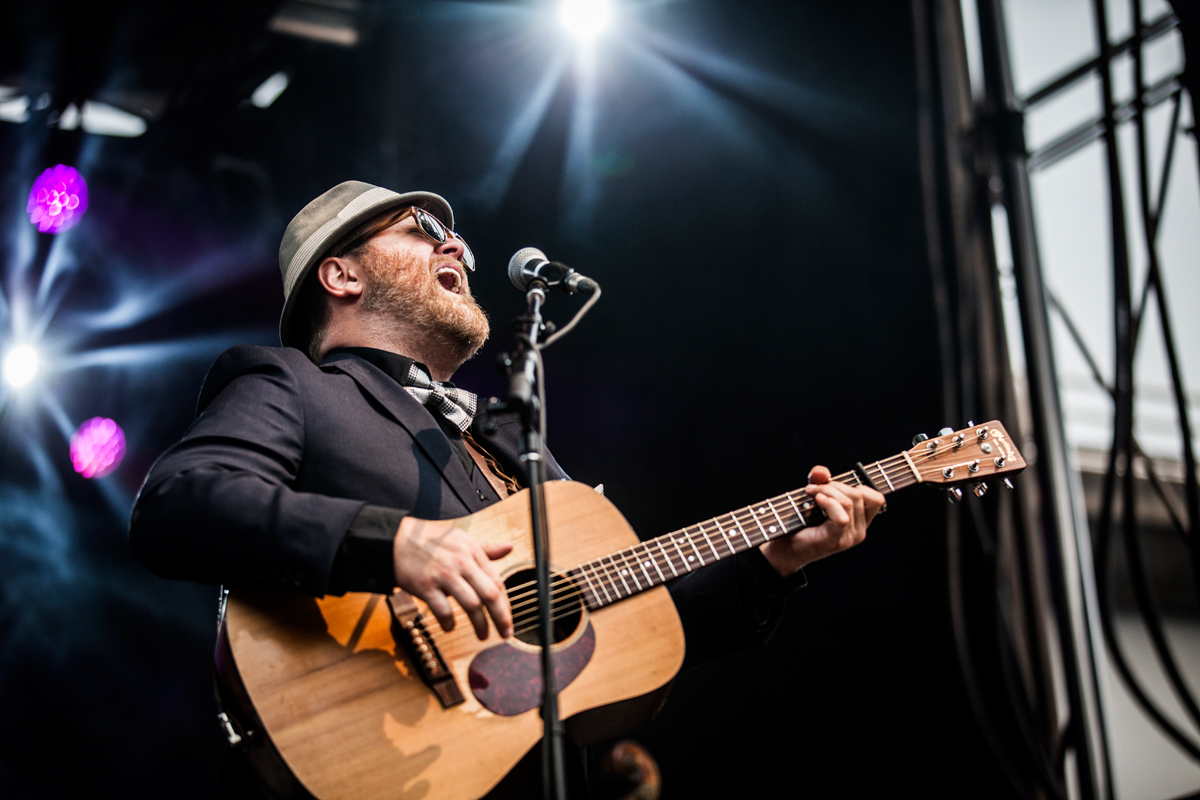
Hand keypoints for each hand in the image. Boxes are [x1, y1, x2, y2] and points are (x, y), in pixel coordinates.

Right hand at [392, 517, 513, 639]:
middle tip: (505, 633)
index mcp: (473, 552)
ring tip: (482, 636)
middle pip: (490, 594)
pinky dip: (449, 622)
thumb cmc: (430, 539)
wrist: (396, 539)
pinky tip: (450, 627)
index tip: (509, 618)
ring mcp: (444, 575)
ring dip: (480, 624)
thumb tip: (509, 547)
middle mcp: (462, 563)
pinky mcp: (426, 586)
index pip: (497, 581)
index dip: (506, 604)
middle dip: (501, 618)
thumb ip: (486, 547)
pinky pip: (443, 610)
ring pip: (471, 605)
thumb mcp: (462, 538)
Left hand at [758, 465, 884, 576]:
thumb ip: (820, 480)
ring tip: (809, 492)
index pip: (877, 499)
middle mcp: (859, 531)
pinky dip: (828, 502)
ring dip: (826, 491)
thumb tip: (822, 472)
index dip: (859, 485)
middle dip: (835, 484)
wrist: (785, 547)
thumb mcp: (813, 495)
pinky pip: (841, 517)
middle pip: (859, 495)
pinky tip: (816, 500)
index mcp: (860, 522)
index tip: (836, 485)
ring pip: (849, 502)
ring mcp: (849, 538)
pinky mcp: (836, 540)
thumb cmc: (800, 523)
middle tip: (813, 487)